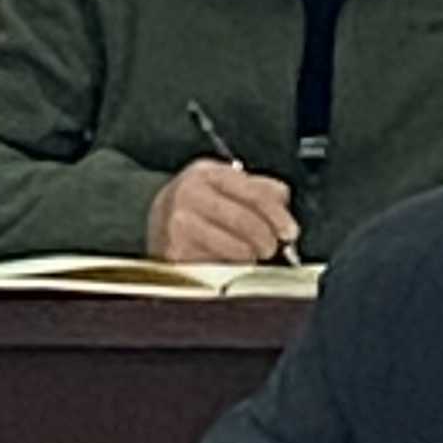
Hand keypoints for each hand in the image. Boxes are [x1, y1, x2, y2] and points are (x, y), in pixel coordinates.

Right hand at [149, 159, 301, 264]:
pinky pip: (218, 266)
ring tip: (250, 254)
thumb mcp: (222, 182)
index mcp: (207, 174)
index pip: (253, 193)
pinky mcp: (175, 254)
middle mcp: (189, 196)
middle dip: (266, 239)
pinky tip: (228, 262)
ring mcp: (180, 226)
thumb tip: (282, 201)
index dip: (277, 215)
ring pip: (235, 248)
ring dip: (251, 256)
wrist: (153, 216)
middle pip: (245, 222)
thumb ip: (256, 187)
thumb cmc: (194, 201)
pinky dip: (230, 269)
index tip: (289, 231)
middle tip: (271, 246)